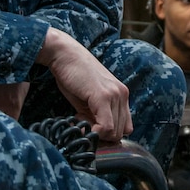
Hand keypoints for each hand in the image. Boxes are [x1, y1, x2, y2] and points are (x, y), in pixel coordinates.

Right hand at [36, 28, 132, 142]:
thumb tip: (98, 134)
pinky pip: (105, 126)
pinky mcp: (103, 96)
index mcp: (121, 95)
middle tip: (81, 121)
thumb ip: (99, 114)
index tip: (89, 126)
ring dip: (94, 132)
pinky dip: (92, 130)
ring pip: (113, 132)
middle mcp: (122, 94)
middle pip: (119, 133)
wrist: (65, 54)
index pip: (124, 128)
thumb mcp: (91, 98)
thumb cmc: (74, 75)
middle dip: (99, 134)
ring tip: (78, 117)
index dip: (106, 133)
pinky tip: (78, 119)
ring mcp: (114, 94)